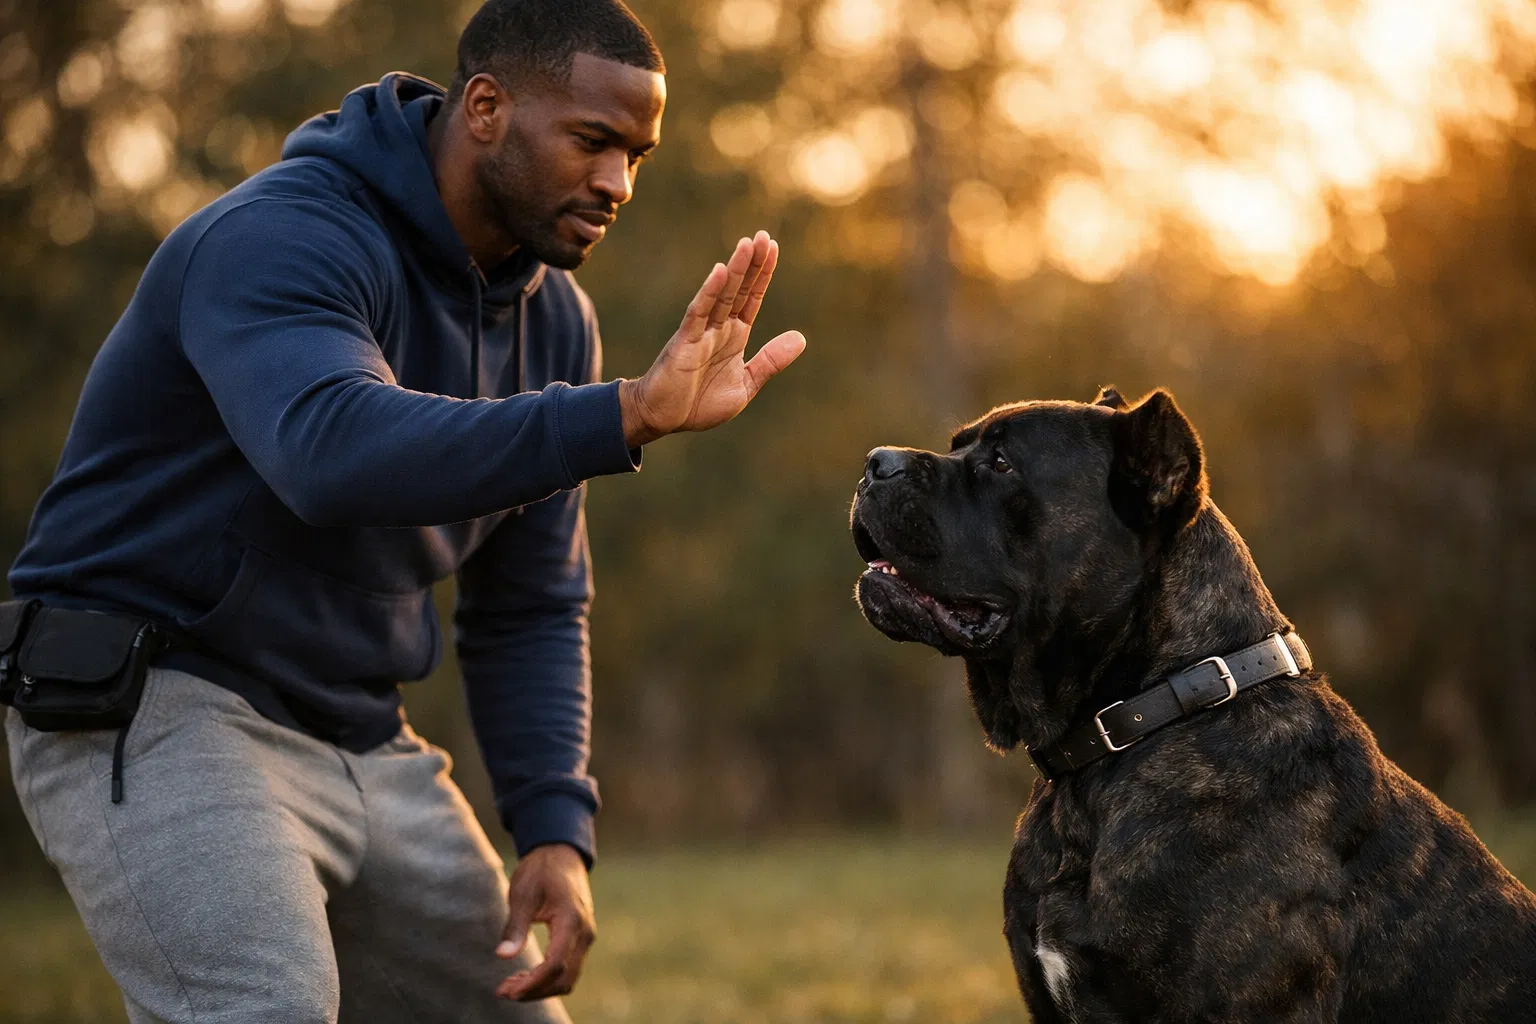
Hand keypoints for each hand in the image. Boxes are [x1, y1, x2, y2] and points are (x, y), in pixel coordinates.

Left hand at [494, 843, 595, 1001]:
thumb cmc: (540, 870)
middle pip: (564, 978)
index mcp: (571, 920)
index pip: (555, 964)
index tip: (507, 990)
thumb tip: (502, 956)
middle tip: (504, 991)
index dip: (532, 983)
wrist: (561, 853)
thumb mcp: (523, 894)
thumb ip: (515, 927)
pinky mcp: (581, 938)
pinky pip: (568, 967)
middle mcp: (584, 932)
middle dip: (535, 991)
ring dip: (541, 988)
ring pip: (568, 977)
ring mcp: (586, 936)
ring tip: (511, 986)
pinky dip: (548, 978)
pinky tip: (525, 976)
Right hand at [619, 230, 805, 446]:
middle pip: (738, 289)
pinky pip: (698, 313)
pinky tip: (720, 272)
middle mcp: (718, 329)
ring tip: (748, 244)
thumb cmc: (698, 403)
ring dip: (735, 270)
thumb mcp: (746, 385)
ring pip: (721, 295)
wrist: (663, 419)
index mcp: (734, 337)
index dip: (763, 274)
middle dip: (752, 263)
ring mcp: (700, 333)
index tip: (774, 248)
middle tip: (765, 236)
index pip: (751, 298)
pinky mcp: (684, 343)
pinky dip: (709, 292)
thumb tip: (801, 338)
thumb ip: (770, 361)